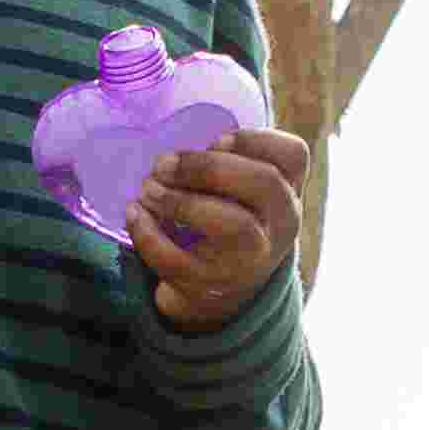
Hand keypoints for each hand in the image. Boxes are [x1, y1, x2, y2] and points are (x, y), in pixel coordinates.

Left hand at [134, 123, 314, 329]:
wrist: (223, 291)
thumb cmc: (229, 222)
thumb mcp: (244, 194)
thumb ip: (225, 165)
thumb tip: (176, 157)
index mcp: (286, 193)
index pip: (293, 156)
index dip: (254, 139)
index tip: (216, 138)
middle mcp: (279, 226)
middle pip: (264, 183)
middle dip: (208, 166)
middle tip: (164, 163)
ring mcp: (249, 259)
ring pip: (233, 224)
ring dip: (182, 201)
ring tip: (147, 188)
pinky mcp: (210, 284)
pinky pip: (179, 259)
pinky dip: (148, 234)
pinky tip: (134, 213)